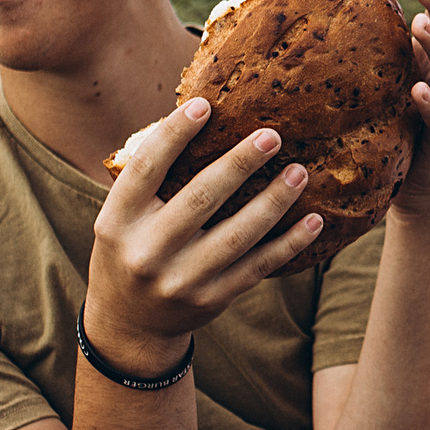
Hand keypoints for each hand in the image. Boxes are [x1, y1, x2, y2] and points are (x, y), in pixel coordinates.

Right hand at [85, 97, 322, 376]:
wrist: (129, 324)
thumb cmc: (131, 250)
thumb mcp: (121, 219)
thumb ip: (149, 181)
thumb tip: (199, 119)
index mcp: (117, 222)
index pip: (145, 169)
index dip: (173, 135)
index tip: (204, 106)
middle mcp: (146, 252)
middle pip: (200, 199)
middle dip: (239, 164)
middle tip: (271, 136)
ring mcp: (181, 280)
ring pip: (237, 235)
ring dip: (273, 201)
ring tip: (299, 172)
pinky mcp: (212, 299)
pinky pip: (257, 267)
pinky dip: (289, 244)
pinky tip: (312, 221)